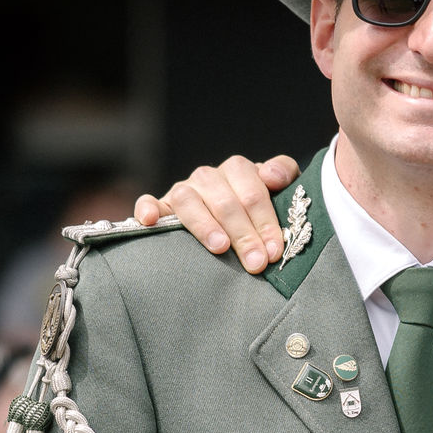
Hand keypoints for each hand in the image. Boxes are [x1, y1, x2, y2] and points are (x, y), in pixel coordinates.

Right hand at [134, 154, 300, 273]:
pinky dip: (147, 208)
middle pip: (225, 201)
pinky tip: (150, 222)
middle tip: (256, 262)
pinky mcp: (161, 206)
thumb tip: (271, 176)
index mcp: (238, 170)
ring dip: (205, 224)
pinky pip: (149, 202)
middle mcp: (208, 177)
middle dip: (243, 233)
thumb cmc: (261, 209)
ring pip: (189, 200)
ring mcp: (184, 190)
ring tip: (220, 247)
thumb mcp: (282, 190)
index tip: (274, 250)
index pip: (253, 192)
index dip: (265, 221)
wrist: (236, 219)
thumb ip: (285, 174)